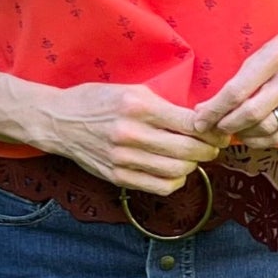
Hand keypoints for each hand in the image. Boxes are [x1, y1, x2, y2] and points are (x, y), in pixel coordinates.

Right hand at [36, 81, 225, 193]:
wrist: (58, 121)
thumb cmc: (96, 101)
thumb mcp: (131, 91)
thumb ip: (163, 105)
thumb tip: (201, 120)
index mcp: (138, 105)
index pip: (190, 122)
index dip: (212, 130)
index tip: (218, 131)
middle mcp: (131, 133)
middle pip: (187, 149)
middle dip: (208, 150)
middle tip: (213, 148)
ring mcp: (123, 158)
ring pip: (176, 171)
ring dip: (192, 166)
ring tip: (192, 159)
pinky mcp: (117, 176)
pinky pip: (159, 187)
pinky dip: (174, 181)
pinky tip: (174, 172)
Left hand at [192, 29, 277, 145]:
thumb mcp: (264, 48)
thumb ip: (241, 75)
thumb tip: (208, 106)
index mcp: (276, 55)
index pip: (238, 90)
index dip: (215, 109)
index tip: (200, 119)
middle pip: (252, 113)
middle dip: (226, 124)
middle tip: (213, 127)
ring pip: (268, 127)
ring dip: (243, 135)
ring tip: (230, 131)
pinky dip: (261, 141)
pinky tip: (249, 137)